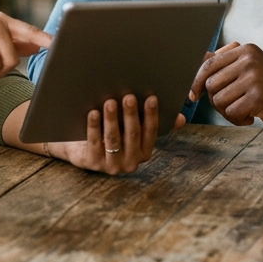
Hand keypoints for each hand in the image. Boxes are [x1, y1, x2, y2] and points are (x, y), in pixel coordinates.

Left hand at [49, 94, 182, 174]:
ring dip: (112, 119)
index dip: (152, 115)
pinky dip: (94, 127)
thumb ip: (153, 122)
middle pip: (132, 135)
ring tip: (110, 102)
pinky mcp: (93, 163)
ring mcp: (111, 164)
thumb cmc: (112, 133)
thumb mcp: (132, 129)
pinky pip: (94, 143)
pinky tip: (93, 113)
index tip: (151, 97)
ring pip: (113, 139)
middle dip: (131, 115)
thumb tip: (181, 119)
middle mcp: (131, 162)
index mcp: (144, 152)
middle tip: (129, 96)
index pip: (151, 132)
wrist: (81, 149)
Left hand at [189, 42, 262, 130]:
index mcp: (246, 50)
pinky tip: (252, 117)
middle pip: (211, 84)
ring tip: (244, 111)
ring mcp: (254, 78)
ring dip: (228, 112)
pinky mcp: (258, 98)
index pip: (208, 63)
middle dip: (216, 101)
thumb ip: (230, 62)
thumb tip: (202, 59)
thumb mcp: (254, 66)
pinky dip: (238, 120)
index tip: (194, 95)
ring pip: (219, 100)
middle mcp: (249, 60)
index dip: (197, 81)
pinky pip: (231, 113)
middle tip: (233, 106)